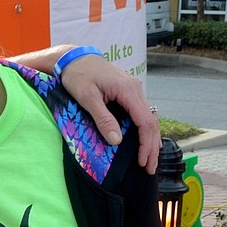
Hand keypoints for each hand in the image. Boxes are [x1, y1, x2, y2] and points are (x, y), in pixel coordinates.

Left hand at [59, 55, 161, 173]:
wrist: (74, 58)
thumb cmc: (78, 75)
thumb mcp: (87, 98)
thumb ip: (103, 119)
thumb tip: (116, 141)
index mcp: (128, 90)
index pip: (144, 121)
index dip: (145, 143)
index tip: (143, 161)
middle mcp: (136, 89)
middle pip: (151, 122)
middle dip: (151, 147)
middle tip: (150, 168)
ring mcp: (134, 90)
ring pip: (149, 118)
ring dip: (150, 140)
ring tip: (150, 160)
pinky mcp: (128, 93)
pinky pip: (141, 114)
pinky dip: (145, 130)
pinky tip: (146, 142)